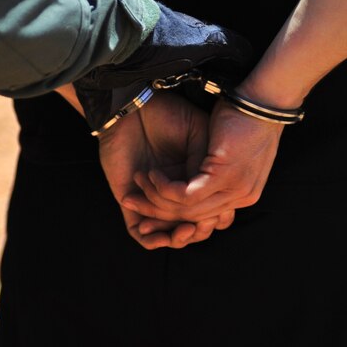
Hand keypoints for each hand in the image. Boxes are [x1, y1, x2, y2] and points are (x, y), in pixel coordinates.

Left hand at [98, 91, 226, 248]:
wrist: (136, 106)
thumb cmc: (170, 116)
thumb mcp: (200, 137)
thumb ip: (206, 167)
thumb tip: (209, 197)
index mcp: (192, 180)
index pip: (206, 213)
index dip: (213, 220)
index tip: (219, 217)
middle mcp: (172, 194)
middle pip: (187, 228)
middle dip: (196, 231)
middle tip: (199, 226)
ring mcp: (149, 200)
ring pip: (166, 236)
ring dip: (176, 238)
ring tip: (184, 230)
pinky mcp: (128, 201)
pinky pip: (139, 235)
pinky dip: (151, 240)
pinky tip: (161, 235)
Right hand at [126, 98, 282, 224]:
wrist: (262, 99)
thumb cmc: (245, 115)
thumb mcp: (231, 148)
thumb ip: (217, 167)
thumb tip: (196, 175)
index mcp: (245, 193)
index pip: (204, 216)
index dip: (172, 215)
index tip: (147, 207)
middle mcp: (241, 198)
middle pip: (190, 218)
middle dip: (156, 213)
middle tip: (128, 200)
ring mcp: (235, 190)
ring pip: (185, 210)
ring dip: (155, 199)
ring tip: (137, 182)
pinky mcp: (223, 177)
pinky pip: (185, 195)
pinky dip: (164, 188)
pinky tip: (152, 174)